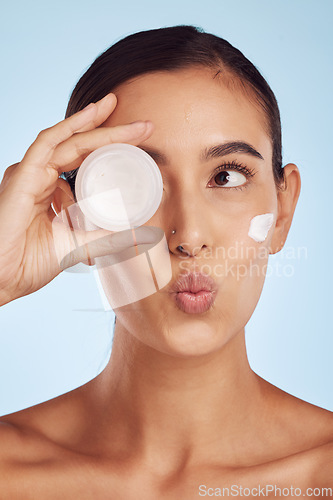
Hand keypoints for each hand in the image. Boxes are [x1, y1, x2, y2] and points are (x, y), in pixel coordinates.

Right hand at [0, 93, 154, 305]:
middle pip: (80, 146)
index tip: (141, 142)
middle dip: (112, 131)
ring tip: (125, 114)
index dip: (111, 149)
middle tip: (143, 125)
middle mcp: (41, 178)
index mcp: (52, 191)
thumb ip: (106, 238)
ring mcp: (31, 174)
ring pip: (68, 140)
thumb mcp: (81, 246)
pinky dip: (71, 126)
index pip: (84, 162)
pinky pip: (48, 142)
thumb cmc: (31, 264)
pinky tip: (94, 114)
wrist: (5, 279)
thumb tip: (138, 234)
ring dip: (98, 125)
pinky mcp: (23, 175)